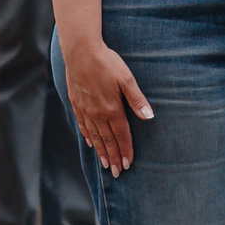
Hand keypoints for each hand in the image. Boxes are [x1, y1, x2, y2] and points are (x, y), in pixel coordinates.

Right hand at [62, 37, 152, 173]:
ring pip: (94, 136)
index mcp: (111, 108)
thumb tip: (148, 116)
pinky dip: (88, 137)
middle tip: (118, 172)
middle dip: (114, 157)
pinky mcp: (76, 103)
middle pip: (107, 140)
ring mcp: (85, 109)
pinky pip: (82, 125)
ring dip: (101, 152)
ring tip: (106, 164)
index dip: (125, 150)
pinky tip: (91, 143)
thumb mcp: (126, 78)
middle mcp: (97, 113)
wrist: (80, 51)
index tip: (129, 164)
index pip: (121, 135)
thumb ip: (136, 99)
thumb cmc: (106, 62)